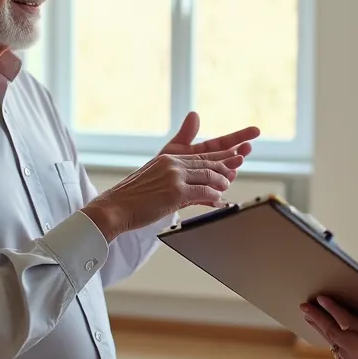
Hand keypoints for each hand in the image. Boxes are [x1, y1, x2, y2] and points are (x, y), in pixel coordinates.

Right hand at [83, 112, 258, 241]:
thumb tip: (197, 181)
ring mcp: (175, 176)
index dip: (223, 152)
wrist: (115, 208)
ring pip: (208, 175)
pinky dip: (214, 197)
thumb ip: (178, 177)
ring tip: (229, 184)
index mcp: (169, 157)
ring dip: (222, 181)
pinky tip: (220, 200)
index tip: (239, 151)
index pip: (202, 153)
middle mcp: (173, 162)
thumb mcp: (156, 178)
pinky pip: (203, 192)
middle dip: (228, 161)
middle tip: (242, 159)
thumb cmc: (135, 197)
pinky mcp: (176, 191)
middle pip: (208, 161)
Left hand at [300, 296, 357, 358]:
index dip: (322, 314)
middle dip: (318, 322)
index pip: (335, 328)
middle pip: (332, 339)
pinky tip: (345, 342)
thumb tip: (341, 316)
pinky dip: (347, 351)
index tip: (312, 302)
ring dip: (332, 336)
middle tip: (305, 308)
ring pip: (340, 352)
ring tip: (319, 321)